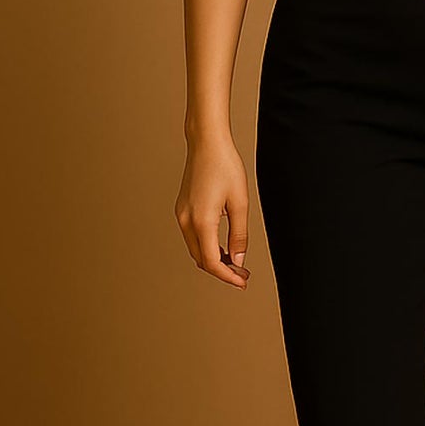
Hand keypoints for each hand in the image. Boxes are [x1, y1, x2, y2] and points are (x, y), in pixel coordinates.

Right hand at [174, 135, 251, 287]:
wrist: (206, 143)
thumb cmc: (225, 167)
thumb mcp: (240, 202)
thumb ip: (239, 234)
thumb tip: (238, 259)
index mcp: (201, 221)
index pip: (211, 262)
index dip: (228, 276)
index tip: (243, 281)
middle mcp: (186, 221)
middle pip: (201, 259)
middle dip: (222, 271)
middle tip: (243, 274)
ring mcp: (181, 215)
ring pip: (196, 250)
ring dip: (214, 260)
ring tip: (236, 264)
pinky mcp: (182, 209)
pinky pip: (193, 237)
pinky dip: (207, 247)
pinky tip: (223, 247)